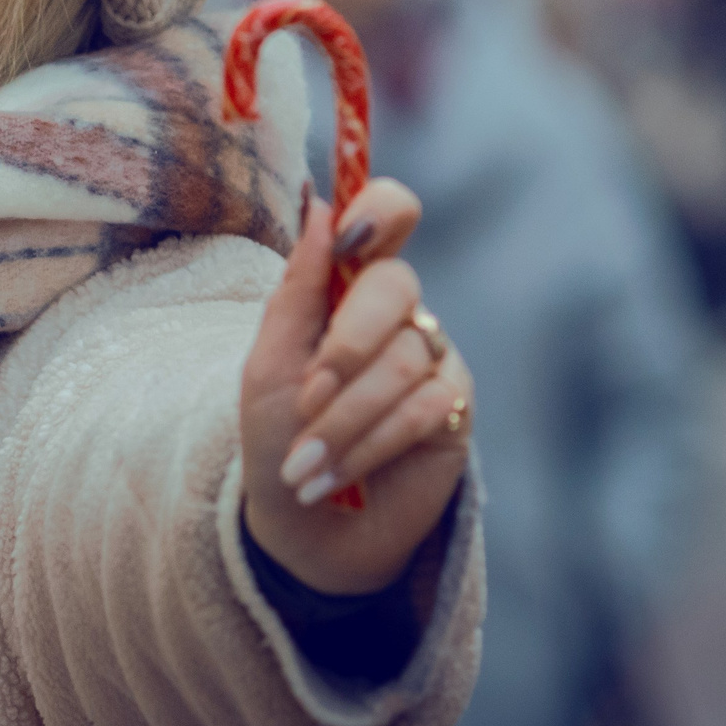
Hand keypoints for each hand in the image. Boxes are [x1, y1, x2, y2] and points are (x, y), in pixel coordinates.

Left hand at [238, 179, 474, 593]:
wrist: (300, 521)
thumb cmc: (277, 435)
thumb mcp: (268, 362)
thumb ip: (299, 288)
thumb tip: (319, 204)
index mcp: (347, 285)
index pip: (389, 214)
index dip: (383, 208)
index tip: (354, 232)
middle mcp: (398, 311)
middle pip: (396, 283)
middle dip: (343, 347)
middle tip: (306, 399)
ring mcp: (433, 357)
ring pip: (403, 360)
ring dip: (344, 418)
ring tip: (307, 460)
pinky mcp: (457, 409)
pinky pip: (425, 408)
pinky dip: (370, 444)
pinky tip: (339, 474)